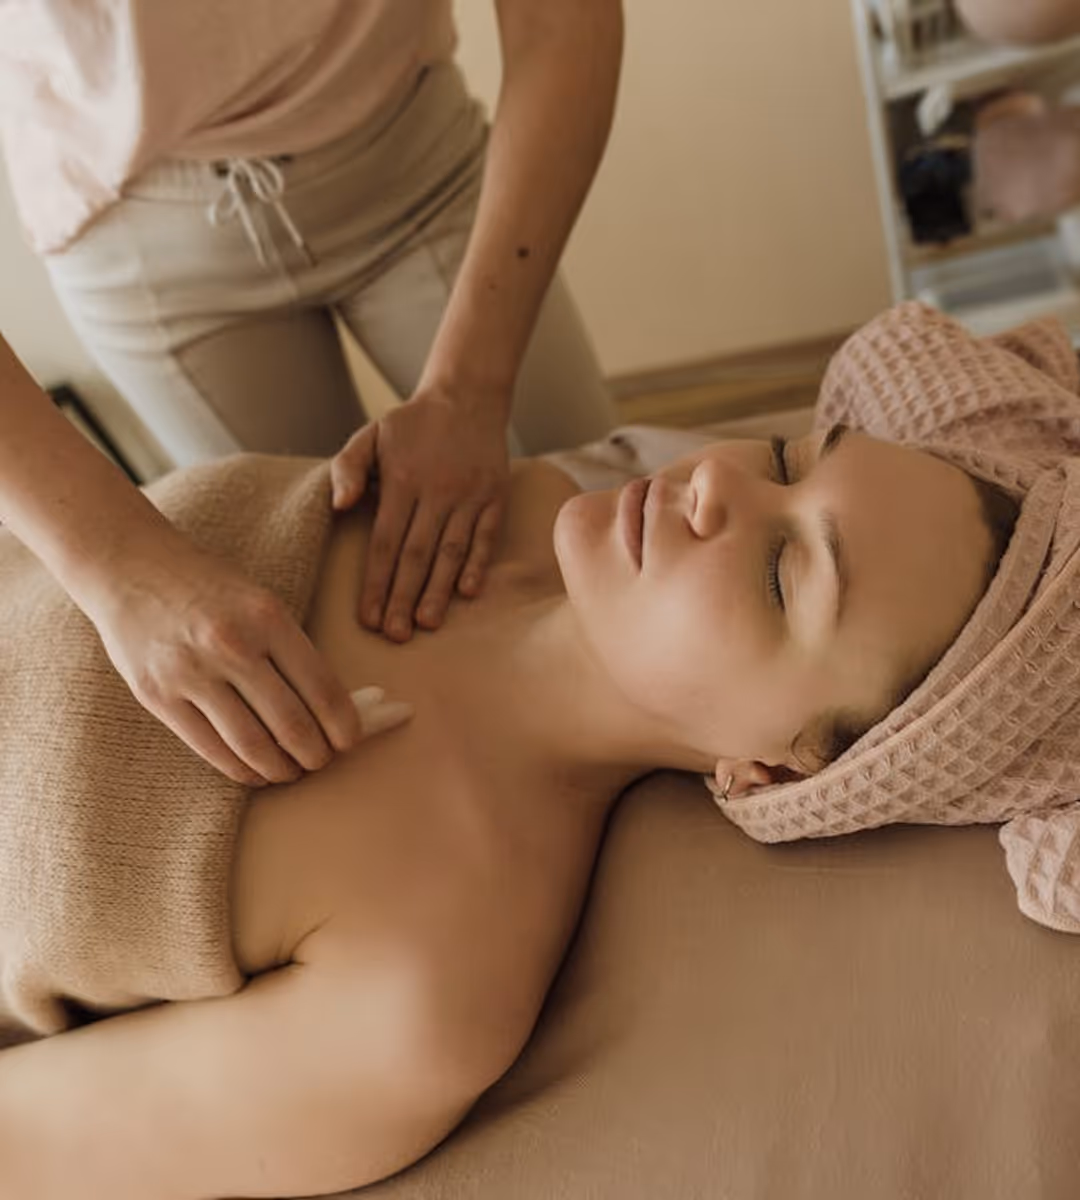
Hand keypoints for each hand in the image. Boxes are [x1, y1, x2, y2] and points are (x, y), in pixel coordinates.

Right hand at [88, 531, 394, 785]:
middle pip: (291, 724)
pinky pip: (209, 748)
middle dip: (316, 754)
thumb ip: (292, 651)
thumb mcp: (262, 603)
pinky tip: (254, 771)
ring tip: (290, 771)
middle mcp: (231, 645)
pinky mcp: (157, 695)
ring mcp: (191, 672)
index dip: (344, 726)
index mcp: (268, 617)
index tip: (349, 741)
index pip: (322, 688)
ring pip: (252, 745)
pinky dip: (240, 769)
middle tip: (322, 761)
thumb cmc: (208, 587)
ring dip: (280, 770)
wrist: (130, 566)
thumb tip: (332, 709)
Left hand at [330, 386, 509, 640]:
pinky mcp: (495, 496)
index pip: (385, 541)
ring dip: (438, 590)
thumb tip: (339, 506)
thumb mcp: (370, 434)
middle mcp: (437, 490)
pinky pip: (486, 536)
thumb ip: (348, 468)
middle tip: (394, 635)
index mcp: (402, 479)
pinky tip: (466, 593)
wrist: (467, 395)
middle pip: (416, 554)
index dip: (376, 583)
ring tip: (425, 623)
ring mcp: (470, 494)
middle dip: (403, 598)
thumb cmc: (411, 425)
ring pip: (451, 551)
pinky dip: (477, 565)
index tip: (369, 618)